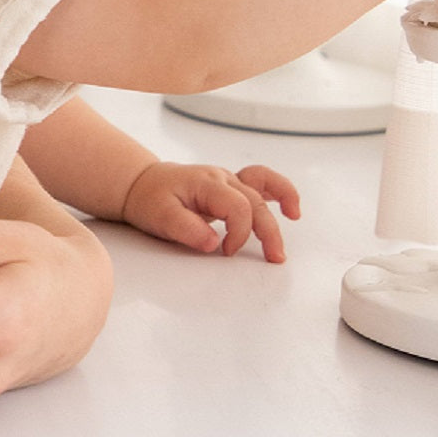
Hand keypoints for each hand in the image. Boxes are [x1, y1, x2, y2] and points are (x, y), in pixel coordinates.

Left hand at [120, 162, 300, 262]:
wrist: (141, 184)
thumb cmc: (149, 198)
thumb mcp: (159, 216)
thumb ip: (186, 229)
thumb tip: (212, 242)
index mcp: (207, 184)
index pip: (238, 207)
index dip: (239, 233)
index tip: (226, 252)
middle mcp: (223, 179)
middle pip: (256, 202)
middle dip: (268, 230)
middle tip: (274, 257)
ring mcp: (228, 181)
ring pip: (263, 189)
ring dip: (283, 202)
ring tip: (295, 218)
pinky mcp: (230, 188)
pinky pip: (261, 183)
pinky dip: (278, 191)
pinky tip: (289, 207)